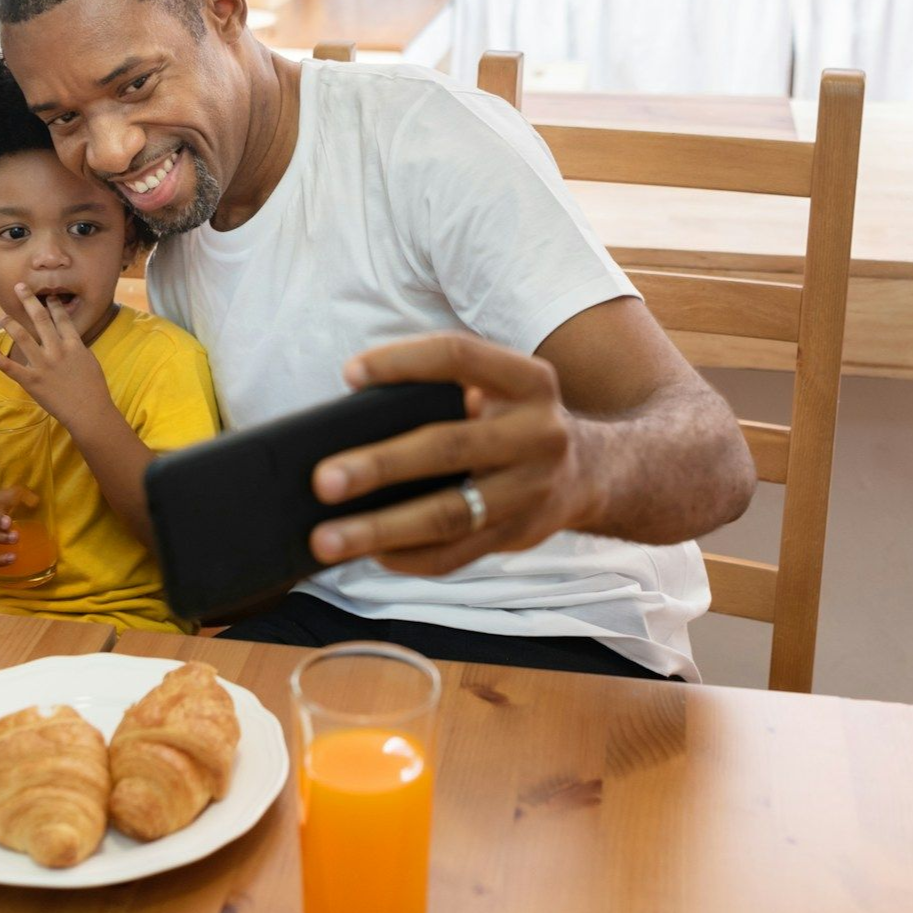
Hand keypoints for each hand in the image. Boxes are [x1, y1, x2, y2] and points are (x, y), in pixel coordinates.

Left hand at [0, 284, 110, 432]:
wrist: (89, 412)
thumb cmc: (94, 389)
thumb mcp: (90, 362)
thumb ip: (77, 349)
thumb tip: (69, 340)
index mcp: (74, 345)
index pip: (61, 318)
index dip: (54, 305)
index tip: (47, 295)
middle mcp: (57, 350)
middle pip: (40, 320)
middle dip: (29, 301)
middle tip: (19, 287)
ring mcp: (43, 365)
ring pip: (22, 338)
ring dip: (10, 325)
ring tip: (2, 317)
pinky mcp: (32, 381)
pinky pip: (11, 368)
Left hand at [307, 333, 601, 575]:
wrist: (589, 470)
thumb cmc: (509, 419)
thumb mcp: (496, 388)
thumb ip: (442, 392)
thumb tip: (350, 416)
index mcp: (526, 379)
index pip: (458, 355)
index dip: (403, 362)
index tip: (348, 375)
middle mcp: (537, 432)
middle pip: (448, 447)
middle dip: (380, 465)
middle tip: (322, 481)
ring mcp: (533, 489)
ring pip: (449, 514)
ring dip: (381, 529)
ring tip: (326, 539)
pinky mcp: (521, 534)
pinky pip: (457, 554)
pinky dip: (407, 556)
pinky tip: (369, 554)